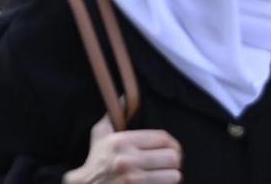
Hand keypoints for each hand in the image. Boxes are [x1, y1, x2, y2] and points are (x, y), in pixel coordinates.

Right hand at [61, 116, 182, 183]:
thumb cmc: (96, 158)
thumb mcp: (101, 133)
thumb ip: (115, 113)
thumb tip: (126, 95)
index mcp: (121, 141)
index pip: (162, 138)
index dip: (173, 143)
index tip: (172, 147)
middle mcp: (127, 161)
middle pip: (171, 157)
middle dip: (174, 160)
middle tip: (170, 161)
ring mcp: (133, 180)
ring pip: (173, 176)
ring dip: (171, 175)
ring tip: (165, 173)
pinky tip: (158, 182)